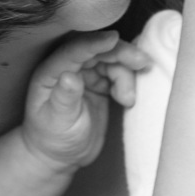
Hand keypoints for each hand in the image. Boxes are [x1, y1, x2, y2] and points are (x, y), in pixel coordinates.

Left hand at [22, 30, 149, 172]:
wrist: (62, 157)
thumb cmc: (53, 139)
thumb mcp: (58, 122)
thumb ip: (65, 98)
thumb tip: (70, 76)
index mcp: (51, 72)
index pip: (73, 51)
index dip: (94, 43)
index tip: (114, 38)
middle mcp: (69, 68)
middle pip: (98, 50)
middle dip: (121, 53)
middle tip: (143, 63)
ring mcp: (86, 74)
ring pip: (112, 60)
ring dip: (127, 73)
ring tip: (128, 100)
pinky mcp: (99, 82)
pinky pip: (119, 72)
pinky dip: (128, 81)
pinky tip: (128, 99)